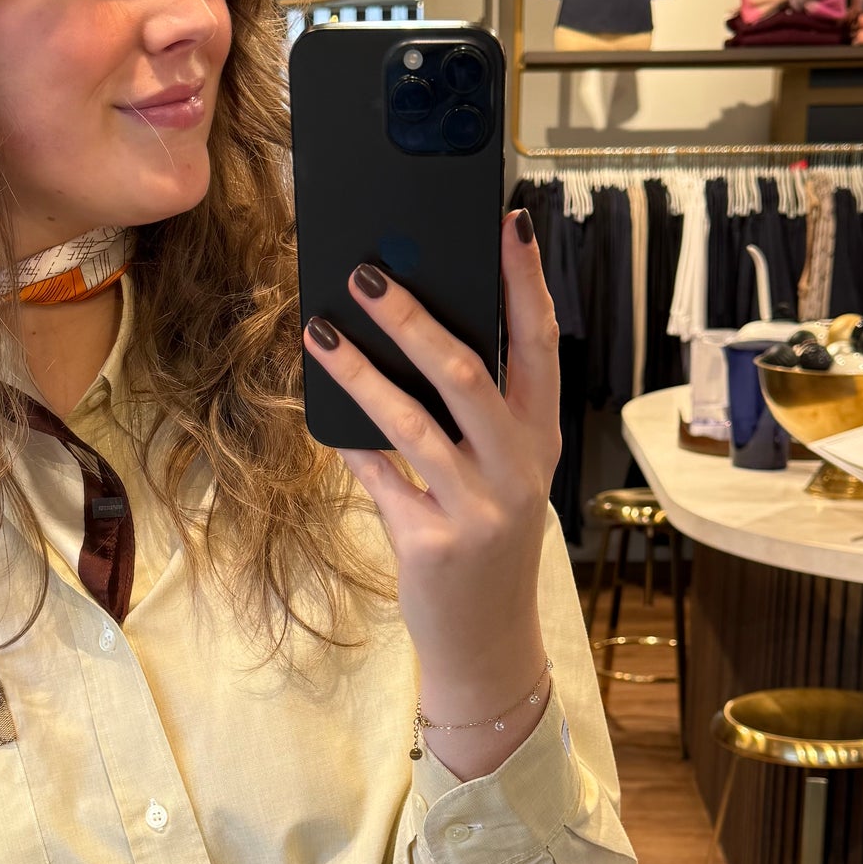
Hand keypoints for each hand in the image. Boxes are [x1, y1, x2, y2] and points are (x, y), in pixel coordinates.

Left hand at [304, 208, 560, 780]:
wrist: (486, 641)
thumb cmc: (485, 539)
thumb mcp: (503, 474)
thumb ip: (478, 413)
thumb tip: (418, 329)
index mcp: (541, 438)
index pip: (541, 344)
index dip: (526, 281)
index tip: (507, 222)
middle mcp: (519, 469)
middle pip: (467, 372)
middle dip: (413, 316)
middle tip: (367, 274)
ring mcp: (478, 508)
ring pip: (412, 422)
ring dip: (360, 371)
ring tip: (321, 331)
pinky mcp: (432, 543)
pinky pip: (378, 477)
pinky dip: (349, 443)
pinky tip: (320, 415)